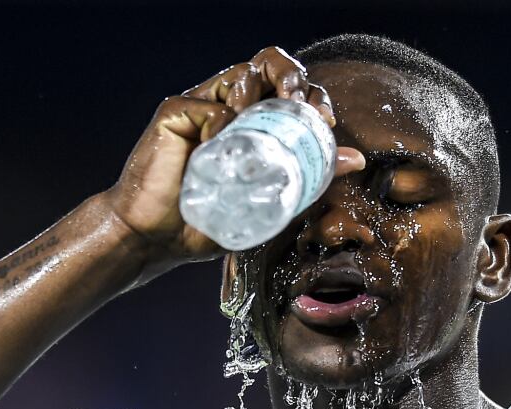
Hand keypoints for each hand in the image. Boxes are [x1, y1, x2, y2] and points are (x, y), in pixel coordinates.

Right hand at [101, 46, 366, 270]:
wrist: (155, 240)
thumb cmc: (206, 222)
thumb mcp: (269, 203)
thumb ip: (309, 180)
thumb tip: (355, 159)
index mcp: (253, 124)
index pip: (289, 90)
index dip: (313, 96)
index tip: (326, 122)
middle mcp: (228, 108)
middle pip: (268, 65)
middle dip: (293, 75)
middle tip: (301, 103)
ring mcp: (200, 107)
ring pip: (241, 73)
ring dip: (262, 91)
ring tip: (264, 122)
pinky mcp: (174, 113)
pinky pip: (208, 106)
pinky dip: (222, 125)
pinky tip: (220, 149)